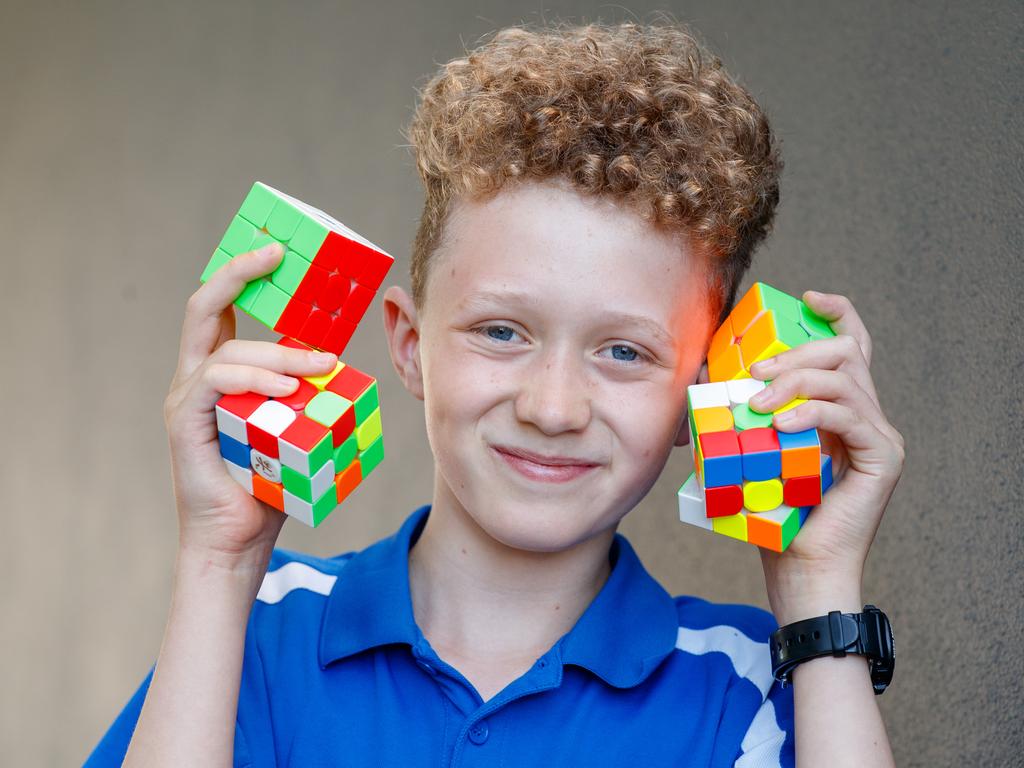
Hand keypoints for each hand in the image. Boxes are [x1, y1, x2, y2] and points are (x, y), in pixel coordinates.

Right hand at [162, 243, 339, 565]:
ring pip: (226, 350)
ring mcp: (187, 400)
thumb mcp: (292, 426)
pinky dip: (254, 379)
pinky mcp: (186, 424)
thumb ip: (302, 394)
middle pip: (204, 307)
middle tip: (278, 255)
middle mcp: (196, 379)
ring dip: (278, 353)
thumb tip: (336, 363)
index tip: (275, 251)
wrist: (237, 542)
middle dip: (238, 273)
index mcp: (218, 374)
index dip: (241, 274)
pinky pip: (216, 384)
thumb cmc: (268, 485)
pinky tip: (287, 389)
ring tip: (320, 365)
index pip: (221, 310)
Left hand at [746, 291, 904, 622]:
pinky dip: (811, 412)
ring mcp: (877, 435)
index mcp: (839, 408)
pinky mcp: (882, 457)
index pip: (850, 344)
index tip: (807, 297)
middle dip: (795, 353)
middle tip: (752, 377)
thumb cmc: (772, 513)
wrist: (799, 569)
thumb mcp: (753, 448)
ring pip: (845, 377)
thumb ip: (746, 411)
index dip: (836, 312)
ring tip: (756, 406)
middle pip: (845, 351)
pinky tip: (780, 424)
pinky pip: (849, 415)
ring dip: (794, 382)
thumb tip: (711, 373)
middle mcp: (865, 415)